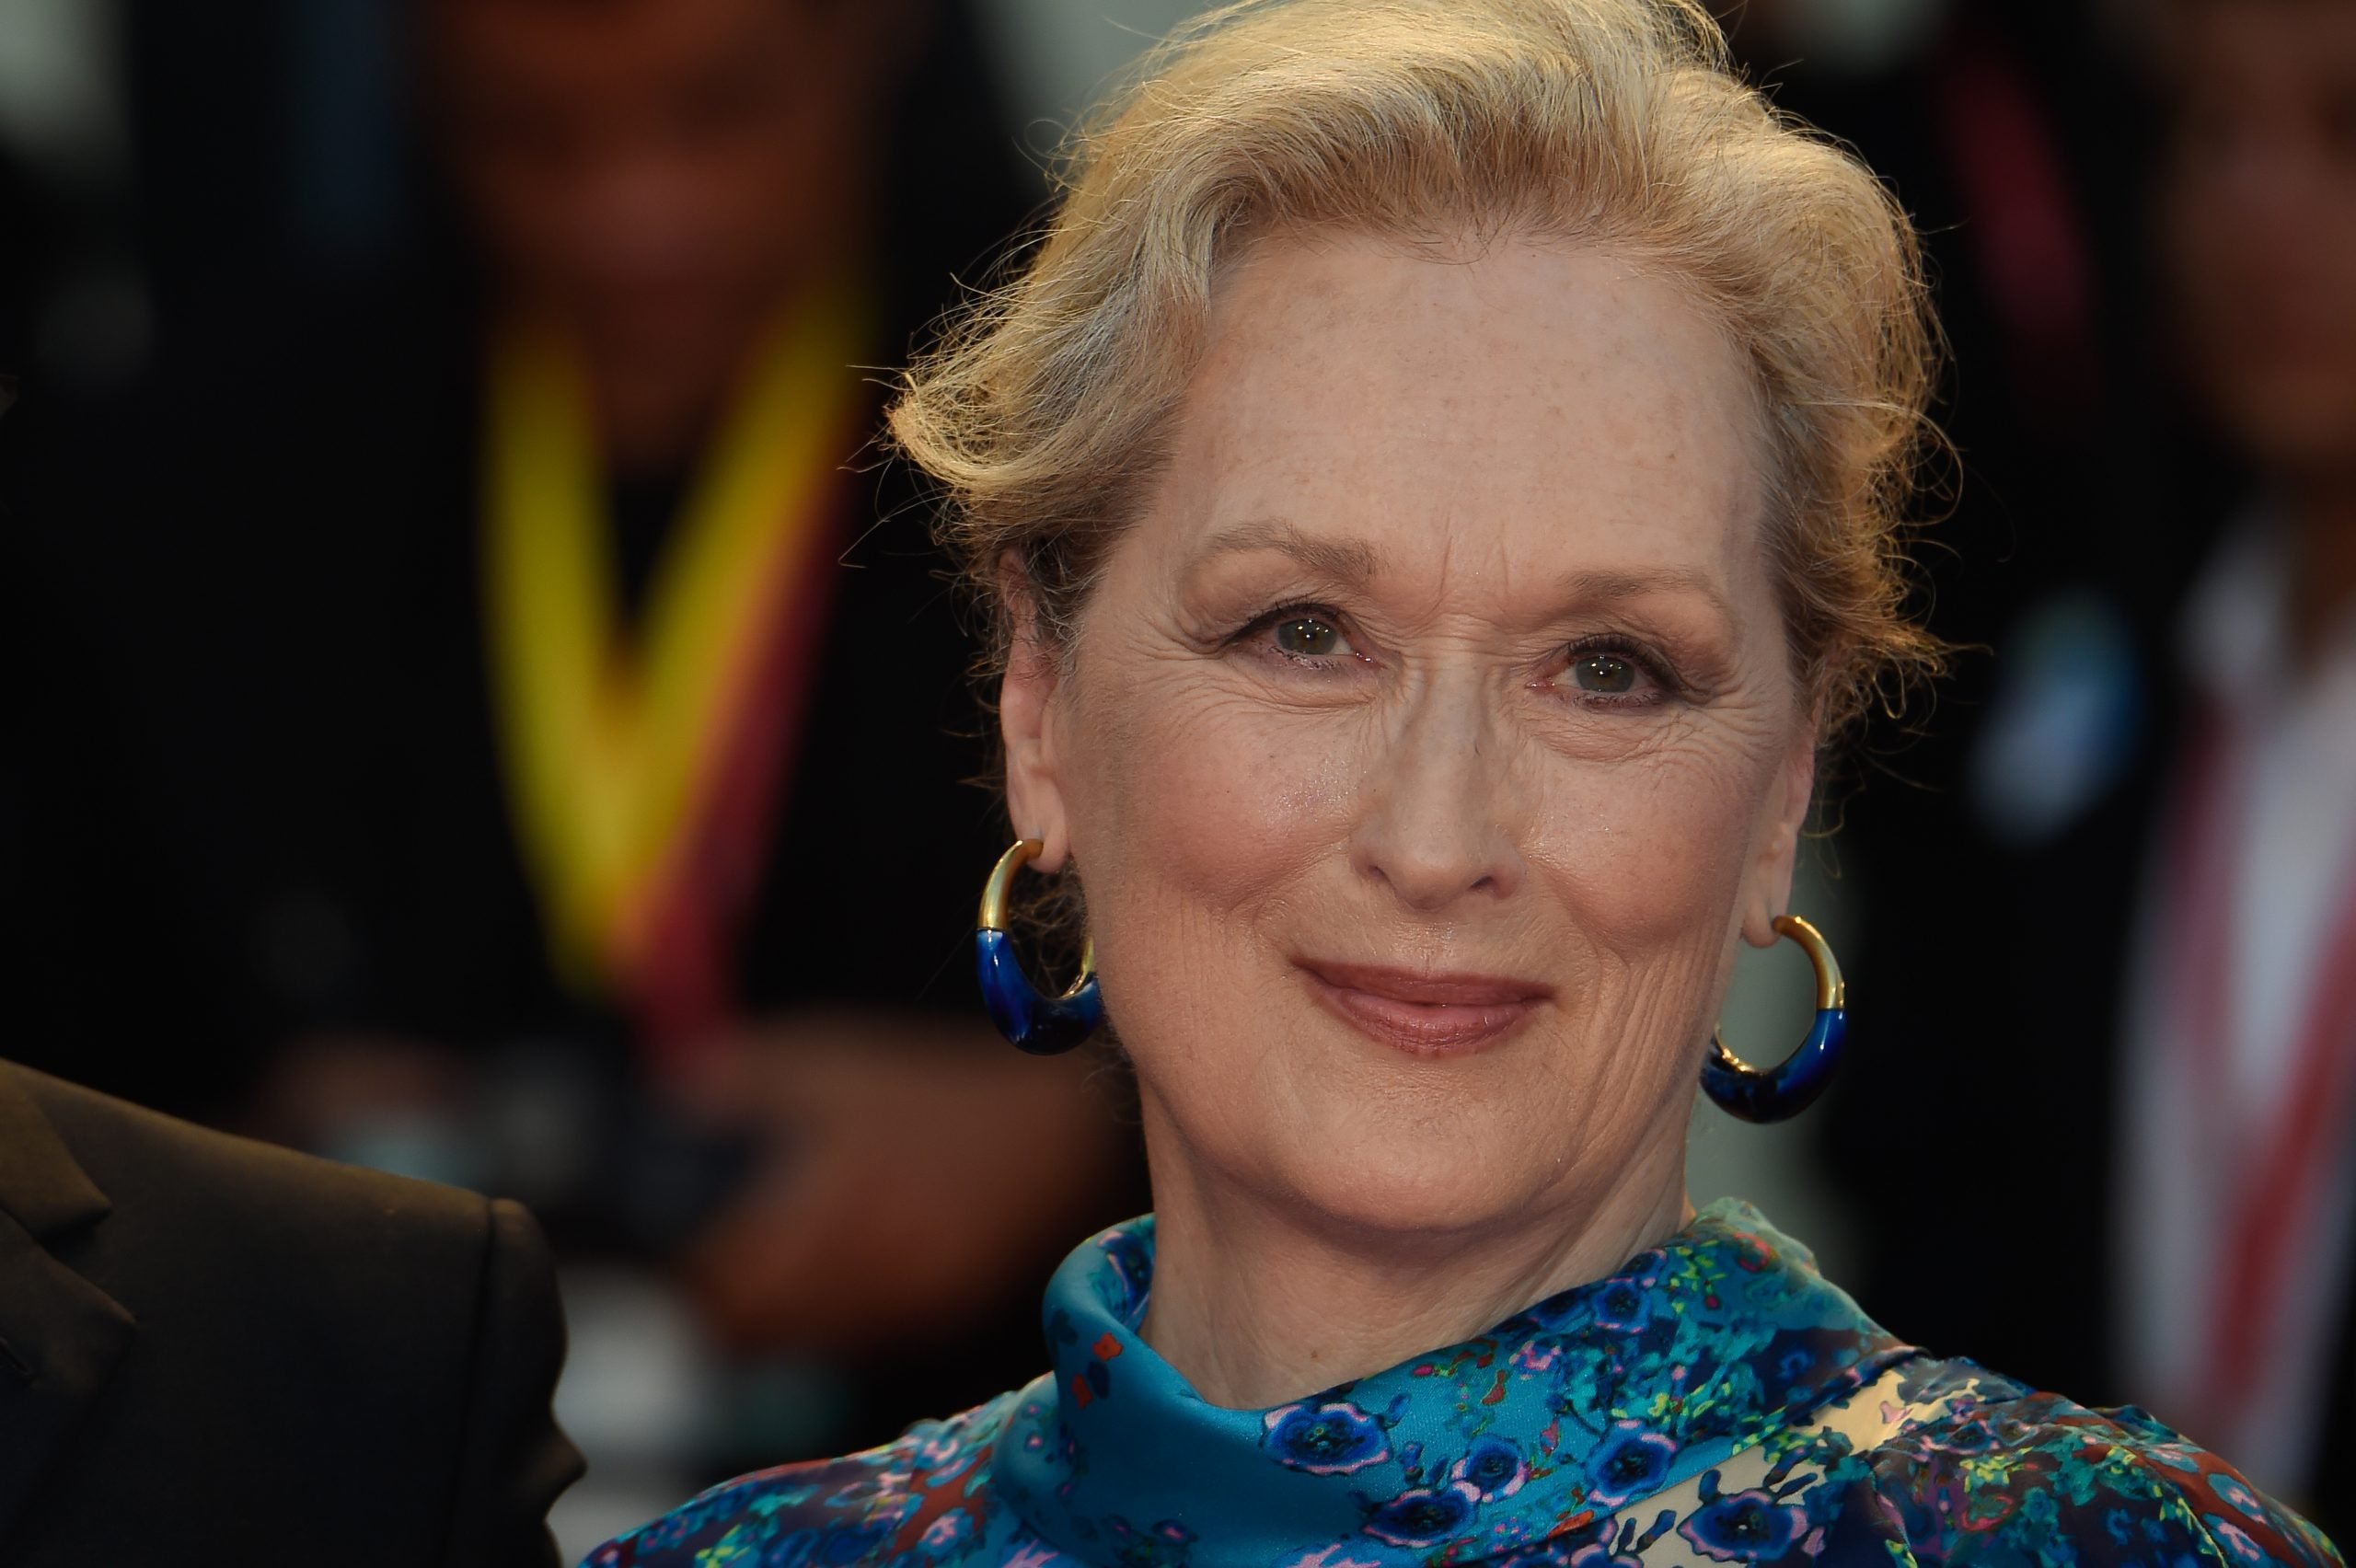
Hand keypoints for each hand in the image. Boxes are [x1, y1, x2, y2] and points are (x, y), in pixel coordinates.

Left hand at [669, 1013, 1134, 1356]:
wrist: (1057, 1124)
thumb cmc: (935, 1091)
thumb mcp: (833, 1065)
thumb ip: (741, 1079)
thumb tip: (670, 1093)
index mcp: (832, 1205)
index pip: (725, 1287)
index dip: (692, 1281)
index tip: (683, 1262)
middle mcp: (871, 1268)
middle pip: (760, 1333)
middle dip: (728, 1312)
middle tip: (718, 1280)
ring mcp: (911, 1303)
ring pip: (811, 1346)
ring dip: (783, 1325)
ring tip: (779, 1279)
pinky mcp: (944, 1320)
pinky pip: (865, 1343)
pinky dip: (843, 1323)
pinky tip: (848, 1278)